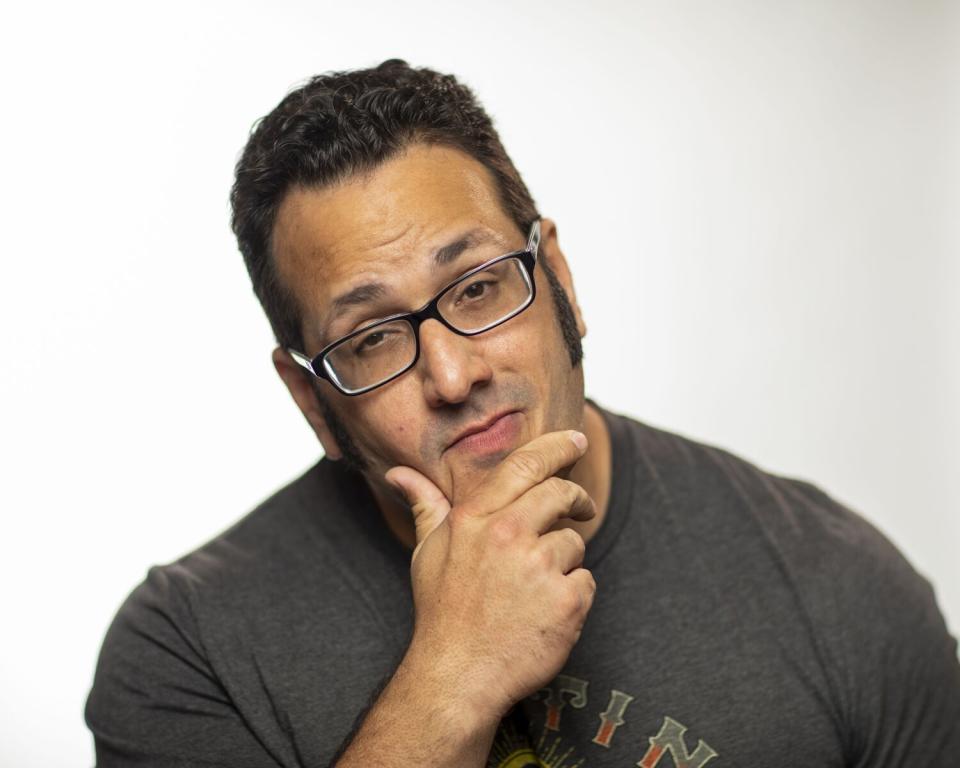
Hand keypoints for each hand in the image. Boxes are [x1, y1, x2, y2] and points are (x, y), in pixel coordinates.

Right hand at [385, 430, 596, 721]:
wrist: (459, 675)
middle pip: (561, 494)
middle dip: (577, 500)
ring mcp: (539, 567)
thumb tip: (399, 474)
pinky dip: (573, 595)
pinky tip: (545, 612)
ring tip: (534, 589)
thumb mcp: (428, 552)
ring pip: (574, 543)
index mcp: (476, 517)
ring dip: (564, 561)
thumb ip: (425, 506)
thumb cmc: (443, 611)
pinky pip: (585, 581)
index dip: (556, 447)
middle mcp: (508, 534)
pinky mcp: (567, 600)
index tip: (576, 440)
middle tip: (583, 509)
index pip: (526, 465)